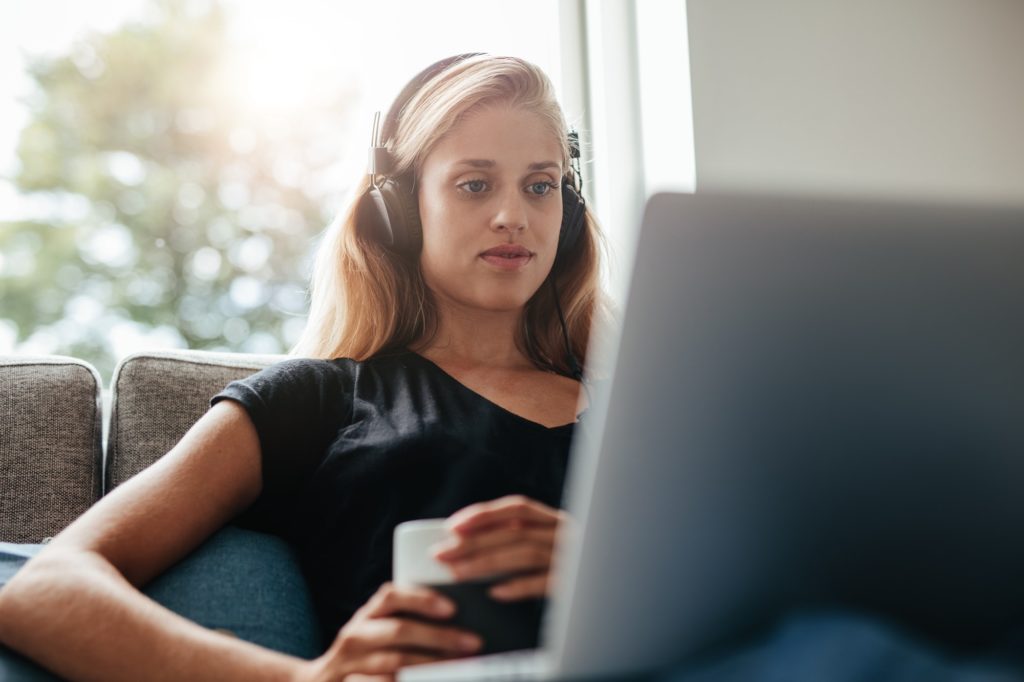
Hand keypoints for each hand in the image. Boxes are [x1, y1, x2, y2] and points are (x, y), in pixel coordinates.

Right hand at [301, 581, 482, 681]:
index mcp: (368, 615)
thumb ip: (407, 621)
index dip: (422, 599)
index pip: (392, 596)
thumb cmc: (366, 654)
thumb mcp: (378, 632)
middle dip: (440, 637)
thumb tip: (460, 619)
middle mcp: (355, 636)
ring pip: (394, 663)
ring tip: (459, 667)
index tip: (452, 608)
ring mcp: (348, 665)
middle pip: (400, 630)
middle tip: (473, 642)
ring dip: (431, 666)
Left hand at [433, 495, 569, 601]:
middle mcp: (566, 533)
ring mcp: (573, 557)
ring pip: (524, 554)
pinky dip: (518, 586)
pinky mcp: (577, 583)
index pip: (517, 509)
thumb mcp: (553, 545)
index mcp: (558, 520)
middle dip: (473, 542)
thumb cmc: (580, 564)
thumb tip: (472, 544)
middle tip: (441, 554)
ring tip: (458, 573)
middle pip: (514, 533)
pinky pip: (545, 582)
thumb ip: (524, 540)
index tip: (452, 526)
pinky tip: (495, 592)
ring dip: (487, 563)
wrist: (627, 586)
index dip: (484, 515)